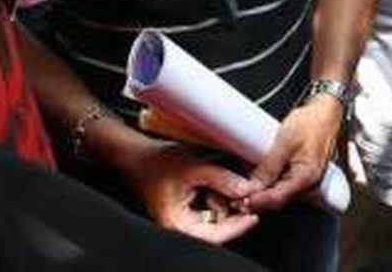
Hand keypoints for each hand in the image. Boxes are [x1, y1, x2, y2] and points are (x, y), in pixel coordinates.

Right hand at [121, 139, 260, 243]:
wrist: (138, 155)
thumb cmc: (157, 163)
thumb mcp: (193, 167)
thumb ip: (221, 178)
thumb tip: (247, 189)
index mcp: (178, 224)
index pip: (215, 236)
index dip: (237, 227)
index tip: (253, 216)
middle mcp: (181, 227)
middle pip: (218, 228)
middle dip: (231, 210)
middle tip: (242, 192)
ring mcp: (185, 220)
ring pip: (216, 217)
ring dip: (225, 201)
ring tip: (221, 182)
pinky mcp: (189, 211)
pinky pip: (210, 209)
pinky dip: (217, 197)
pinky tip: (215, 183)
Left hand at [244, 95, 341, 212]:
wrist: (327, 112)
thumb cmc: (312, 122)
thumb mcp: (286, 141)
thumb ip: (270, 166)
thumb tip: (254, 185)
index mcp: (307, 178)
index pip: (277, 199)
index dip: (256, 201)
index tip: (239, 199)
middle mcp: (309, 184)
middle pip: (278, 200)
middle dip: (257, 200)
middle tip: (236, 195)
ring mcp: (306, 181)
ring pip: (280, 194)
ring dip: (262, 193)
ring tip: (244, 187)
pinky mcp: (303, 174)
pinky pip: (284, 185)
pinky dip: (270, 184)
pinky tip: (258, 178)